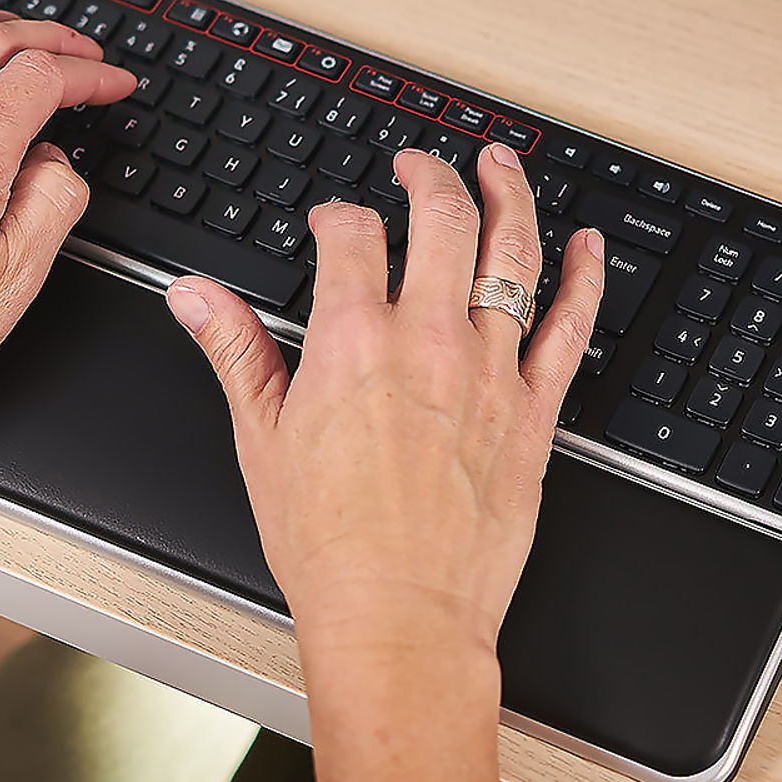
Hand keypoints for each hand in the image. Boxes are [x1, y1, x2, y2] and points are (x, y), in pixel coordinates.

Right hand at [166, 144, 603, 781]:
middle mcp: (426, 340)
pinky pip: (571, 327)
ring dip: (508, 196)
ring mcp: (489, 370)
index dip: (339, 215)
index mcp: (353, 341)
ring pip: (512, 254)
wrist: (400, 620)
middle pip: (441, 219)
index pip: (352, 236)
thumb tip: (194, 297)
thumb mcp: (262, 437)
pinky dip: (585, 278)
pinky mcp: (534, 410)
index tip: (334, 224)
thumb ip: (235, 349)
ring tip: (500, 162)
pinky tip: (587, 245)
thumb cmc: (329, 542)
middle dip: (428, 176)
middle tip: (418, 165)